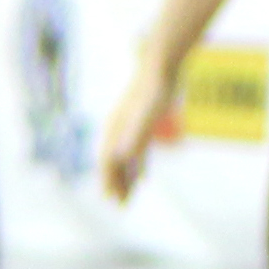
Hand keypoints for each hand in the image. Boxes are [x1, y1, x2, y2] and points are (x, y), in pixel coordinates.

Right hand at [96, 54, 172, 203]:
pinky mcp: (140, 122)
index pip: (107, 162)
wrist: (161, 65)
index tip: (112, 199)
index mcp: (115, 130)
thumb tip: (122, 158)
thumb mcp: (147, 115)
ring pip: (122, 157)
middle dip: (116, 183)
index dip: (109, 181)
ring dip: (125, 176)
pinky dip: (135, 164)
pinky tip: (142, 172)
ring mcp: (127, 126)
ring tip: (130, 192)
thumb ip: (134, 137)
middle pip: (112, 163)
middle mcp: (117, 130)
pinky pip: (134, 149)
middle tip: (121, 204)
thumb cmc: (155, 90)